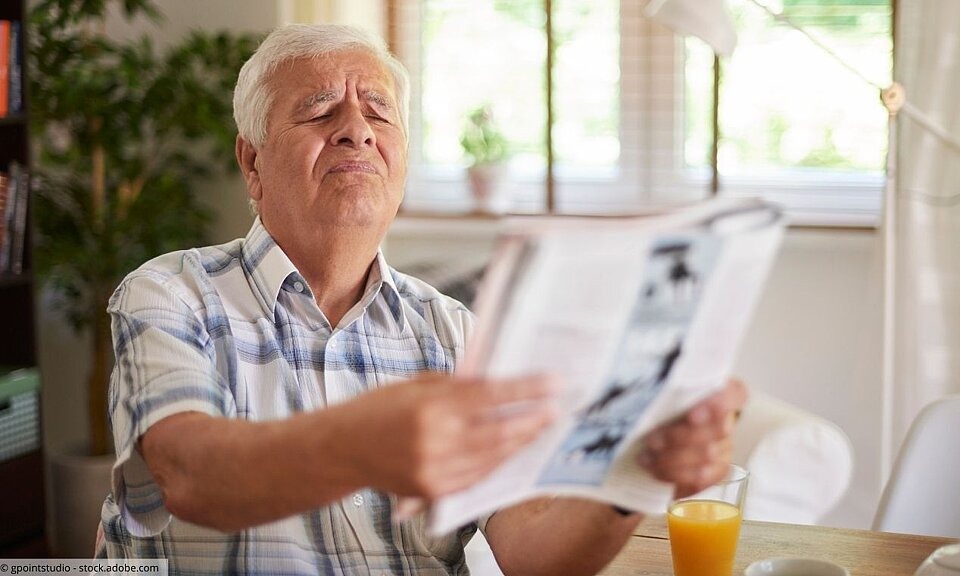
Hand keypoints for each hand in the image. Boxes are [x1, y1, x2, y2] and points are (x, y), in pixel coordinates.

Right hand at [335, 372, 557, 499]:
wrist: (343, 448)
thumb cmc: (378, 410)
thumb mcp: (417, 384)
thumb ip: (457, 385)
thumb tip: (496, 380)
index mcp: (431, 405)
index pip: (491, 395)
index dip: (527, 389)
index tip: (554, 383)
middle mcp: (435, 439)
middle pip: (499, 430)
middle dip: (533, 419)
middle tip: (555, 409)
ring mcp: (435, 469)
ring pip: (492, 457)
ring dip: (520, 442)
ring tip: (538, 427)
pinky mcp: (433, 490)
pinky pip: (476, 476)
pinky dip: (498, 462)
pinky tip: (511, 449)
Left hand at [639, 378, 747, 496]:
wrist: (650, 440)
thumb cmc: (654, 413)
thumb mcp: (656, 398)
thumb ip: (661, 395)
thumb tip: (647, 399)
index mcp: (716, 393)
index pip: (735, 393)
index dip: (721, 402)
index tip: (693, 414)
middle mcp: (724, 421)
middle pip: (718, 429)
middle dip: (680, 437)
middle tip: (651, 440)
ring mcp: (723, 448)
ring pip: (707, 456)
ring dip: (672, 458)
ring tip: (646, 457)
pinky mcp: (715, 472)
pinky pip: (701, 478)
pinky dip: (674, 475)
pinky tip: (654, 469)